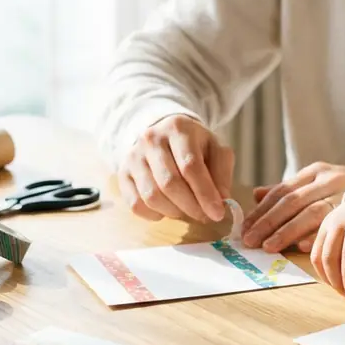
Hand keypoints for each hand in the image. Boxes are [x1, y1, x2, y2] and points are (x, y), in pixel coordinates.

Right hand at [117, 114, 234, 223]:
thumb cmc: (192, 145)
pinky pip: (136, 204)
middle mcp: (151, 139)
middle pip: (170, 183)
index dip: (205, 194)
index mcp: (178, 129)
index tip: (217, 213)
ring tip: (186, 210)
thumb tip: (221, 200)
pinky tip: (167, 208)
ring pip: (151, 196)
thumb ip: (222, 172)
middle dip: (191, 206)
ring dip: (173, 212)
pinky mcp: (122, 173)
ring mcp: (133, 156)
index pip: (191, 166)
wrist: (161, 132)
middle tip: (204, 216)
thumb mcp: (214, 149)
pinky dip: (154, 214)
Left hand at [241, 162, 344, 252]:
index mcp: (315, 172)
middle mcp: (329, 180)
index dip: (262, 211)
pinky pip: (335, 225)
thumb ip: (289, 190)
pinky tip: (302, 246)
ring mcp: (344, 195)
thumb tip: (255, 195)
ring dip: (289, 232)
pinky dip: (317, 235)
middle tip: (252, 242)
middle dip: (269, 223)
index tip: (245, 229)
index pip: (282, 191)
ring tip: (270, 247)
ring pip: (311, 213)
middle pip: (292, 201)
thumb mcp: (317, 184)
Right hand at [310, 182, 344, 300]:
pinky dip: (322, 268)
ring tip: (341, 288)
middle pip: (329, 258)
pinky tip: (334, 277)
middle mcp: (337, 223)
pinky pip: (315, 252)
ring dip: (327, 277)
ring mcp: (327, 224)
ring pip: (318, 257)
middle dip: (336, 282)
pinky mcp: (322, 228)